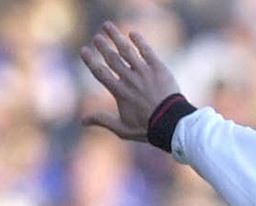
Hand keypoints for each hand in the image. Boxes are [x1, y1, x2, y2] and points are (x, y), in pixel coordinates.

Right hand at [79, 22, 182, 142]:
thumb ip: (102, 120)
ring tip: (107, 26)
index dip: (90, 60)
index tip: (84, 50)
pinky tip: (133, 33)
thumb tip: (83, 120)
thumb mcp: (122, 129)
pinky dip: (139, 41)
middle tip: (97, 37)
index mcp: (119, 92)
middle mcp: (129, 79)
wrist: (172, 123)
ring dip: (116, 37)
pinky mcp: (159, 68)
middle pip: (112, 58)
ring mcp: (144, 72)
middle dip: (103, 46)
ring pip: (127, 50)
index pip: (100, 72)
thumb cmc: (147, 128)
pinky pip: (147, 51)